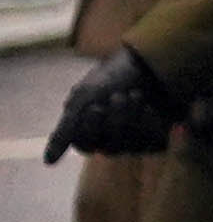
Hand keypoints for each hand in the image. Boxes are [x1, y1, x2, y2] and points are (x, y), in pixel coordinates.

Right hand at [44, 47, 179, 161]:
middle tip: (118, 96)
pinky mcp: (157, 137)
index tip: (95, 106)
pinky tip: (149, 107)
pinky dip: (148, 123)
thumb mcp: (85, 97)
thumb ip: (66, 131)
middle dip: (114, 120)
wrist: (153, 59)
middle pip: (109, 147)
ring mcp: (135, 138)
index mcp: (89, 129)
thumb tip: (47, 162)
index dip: (90, 128)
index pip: (85, 145)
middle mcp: (110, 137)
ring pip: (130, 146)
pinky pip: (151, 144)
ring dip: (130, 118)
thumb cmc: (115, 75)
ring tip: (134, 94)